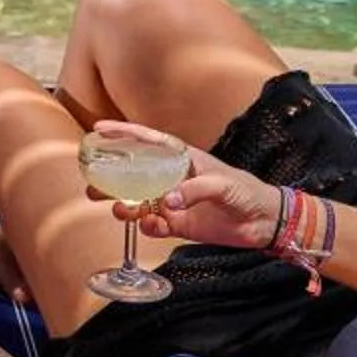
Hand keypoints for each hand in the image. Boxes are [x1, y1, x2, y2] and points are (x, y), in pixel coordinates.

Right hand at [84, 121, 279, 249]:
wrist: (264, 222)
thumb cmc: (246, 191)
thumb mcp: (223, 183)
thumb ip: (194, 189)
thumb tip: (166, 202)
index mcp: (182, 158)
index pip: (148, 140)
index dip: (124, 133)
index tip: (98, 129)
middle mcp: (173, 178)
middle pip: (135, 174)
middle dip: (112, 178)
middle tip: (92, 186)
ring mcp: (174, 202)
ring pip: (139, 202)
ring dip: (125, 206)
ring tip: (117, 209)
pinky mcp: (179, 224)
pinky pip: (154, 225)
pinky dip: (147, 227)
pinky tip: (149, 226)